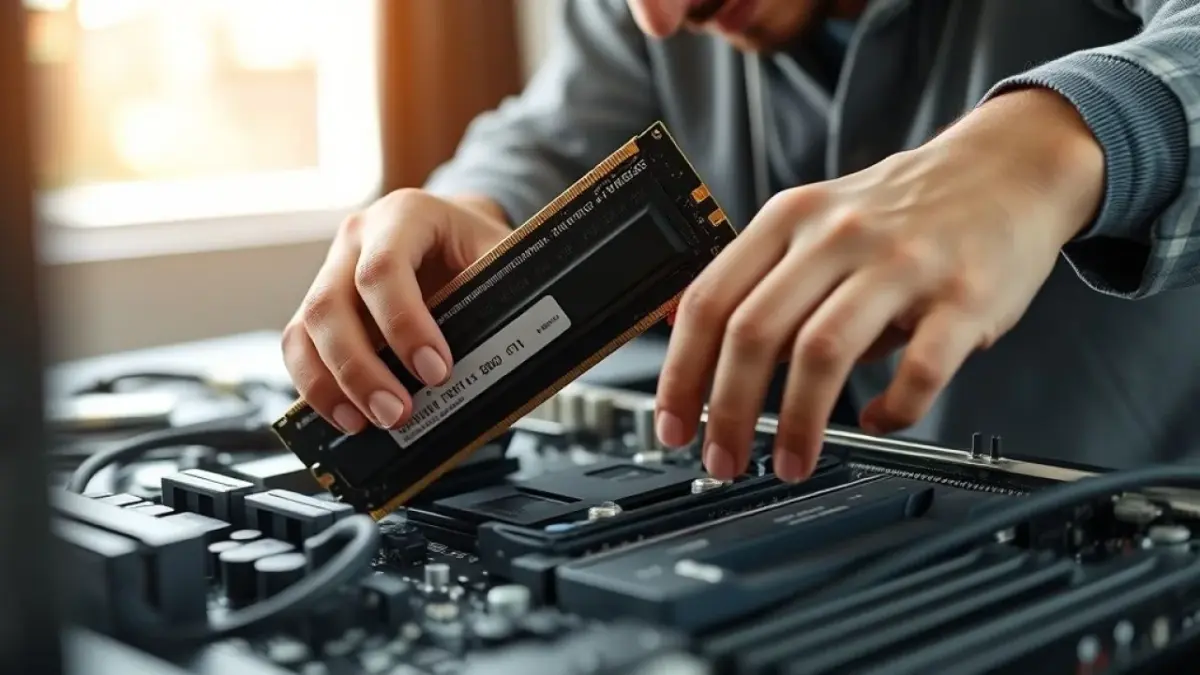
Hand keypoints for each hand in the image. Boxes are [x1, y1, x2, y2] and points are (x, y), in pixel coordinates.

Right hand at [282, 190, 510, 433]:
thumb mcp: (502, 258)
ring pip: (306, 330)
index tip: (436, 370)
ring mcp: (332, 271)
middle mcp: (358, 238)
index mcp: (405, 215)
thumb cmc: (479, 247)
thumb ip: (501, 300)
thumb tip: (506, 369)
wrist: (460, 233)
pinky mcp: (322, 307)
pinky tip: (347, 416)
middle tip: (398, 412)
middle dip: (361, 368)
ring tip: (368, 423)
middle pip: (331, 304)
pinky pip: (301, 348)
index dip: (404, 324)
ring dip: (332, 385)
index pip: (383, 268)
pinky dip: (318, 387)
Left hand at [654, 89, 1104, 482]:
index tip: (673, 424)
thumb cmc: (904, 207)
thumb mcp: (814, 220)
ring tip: (789, 462)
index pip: (709, 301)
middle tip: (723, 459)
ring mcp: (902, 264)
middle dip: (728, 412)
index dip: (681, 373)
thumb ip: (757, 276)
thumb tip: (688, 339)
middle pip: (755, 332)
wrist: (1009, 167)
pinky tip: (880, 420)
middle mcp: (838, 236)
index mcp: (789, 219)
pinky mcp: (964, 296)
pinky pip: (920, 370)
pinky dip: (894, 410)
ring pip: (823, 352)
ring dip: (797, 423)